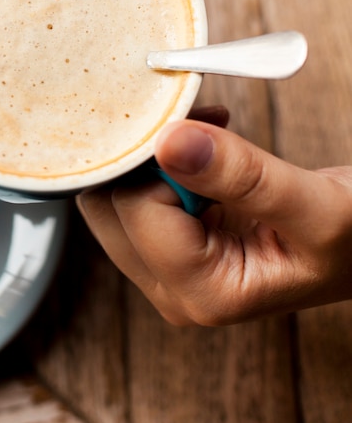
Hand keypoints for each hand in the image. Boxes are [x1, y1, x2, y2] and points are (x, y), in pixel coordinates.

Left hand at [77, 110, 351, 325]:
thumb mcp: (316, 207)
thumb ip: (243, 176)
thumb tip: (169, 141)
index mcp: (200, 293)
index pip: (135, 209)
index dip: (162, 161)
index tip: (204, 129)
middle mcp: (170, 288)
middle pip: (107, 208)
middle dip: (147, 158)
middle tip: (200, 128)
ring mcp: (163, 268)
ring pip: (110, 199)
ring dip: (150, 158)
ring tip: (207, 138)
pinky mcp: (165, 245)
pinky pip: (129, 194)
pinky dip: (156, 163)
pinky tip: (201, 149)